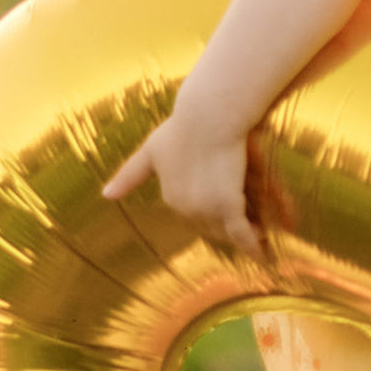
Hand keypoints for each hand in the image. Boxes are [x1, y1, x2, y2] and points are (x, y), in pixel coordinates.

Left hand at [103, 109, 257, 249]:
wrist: (208, 116)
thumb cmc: (183, 126)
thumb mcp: (151, 151)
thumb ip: (131, 175)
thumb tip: (106, 195)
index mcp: (170, 196)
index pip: (192, 215)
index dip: (211, 214)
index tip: (227, 213)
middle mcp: (185, 208)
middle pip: (211, 227)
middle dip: (228, 229)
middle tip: (250, 229)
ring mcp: (206, 209)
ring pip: (228, 231)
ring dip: (244, 237)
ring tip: (261, 240)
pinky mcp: (227, 205)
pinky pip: (243, 234)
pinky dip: (254, 245)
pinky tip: (264, 254)